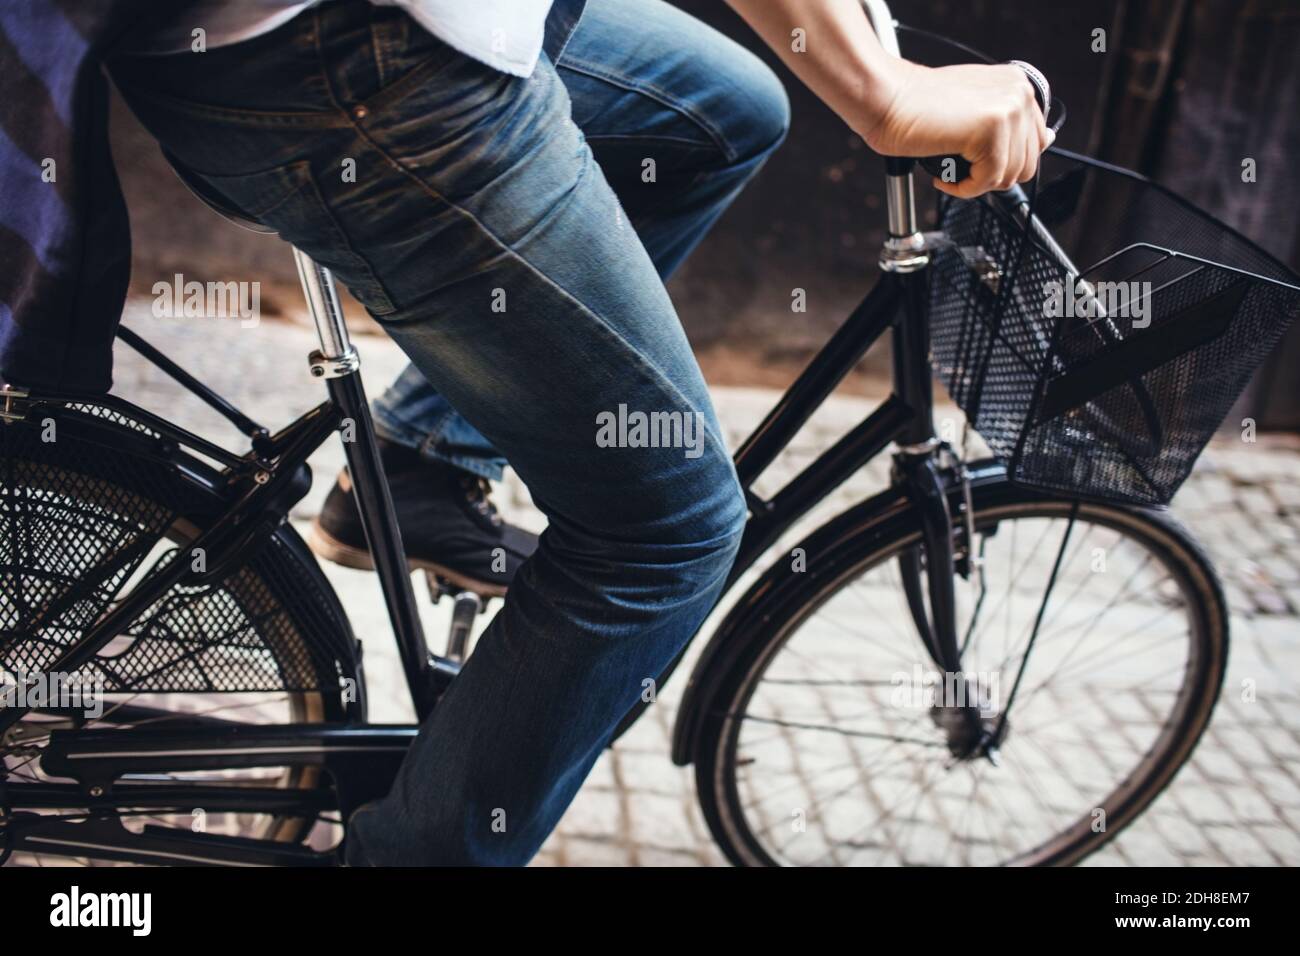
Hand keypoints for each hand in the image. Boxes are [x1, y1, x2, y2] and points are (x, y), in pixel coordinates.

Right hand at [859, 60, 1053, 197]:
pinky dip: (963, 189)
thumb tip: (1047, 140)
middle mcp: (1018, 93)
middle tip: (961, 171)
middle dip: (991, 177)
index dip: (1004, 163)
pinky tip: (943, 177)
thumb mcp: (973, 108)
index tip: (976, 164)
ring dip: (975, 184)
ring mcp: (1008, 109)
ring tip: (949, 171)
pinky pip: (988, 180)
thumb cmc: (916, 106)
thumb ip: (1008, 122)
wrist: (887, 99)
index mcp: (1017, 85)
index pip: (1035, 142)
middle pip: (1026, 163)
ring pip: (1008, 176)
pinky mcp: (992, 129)